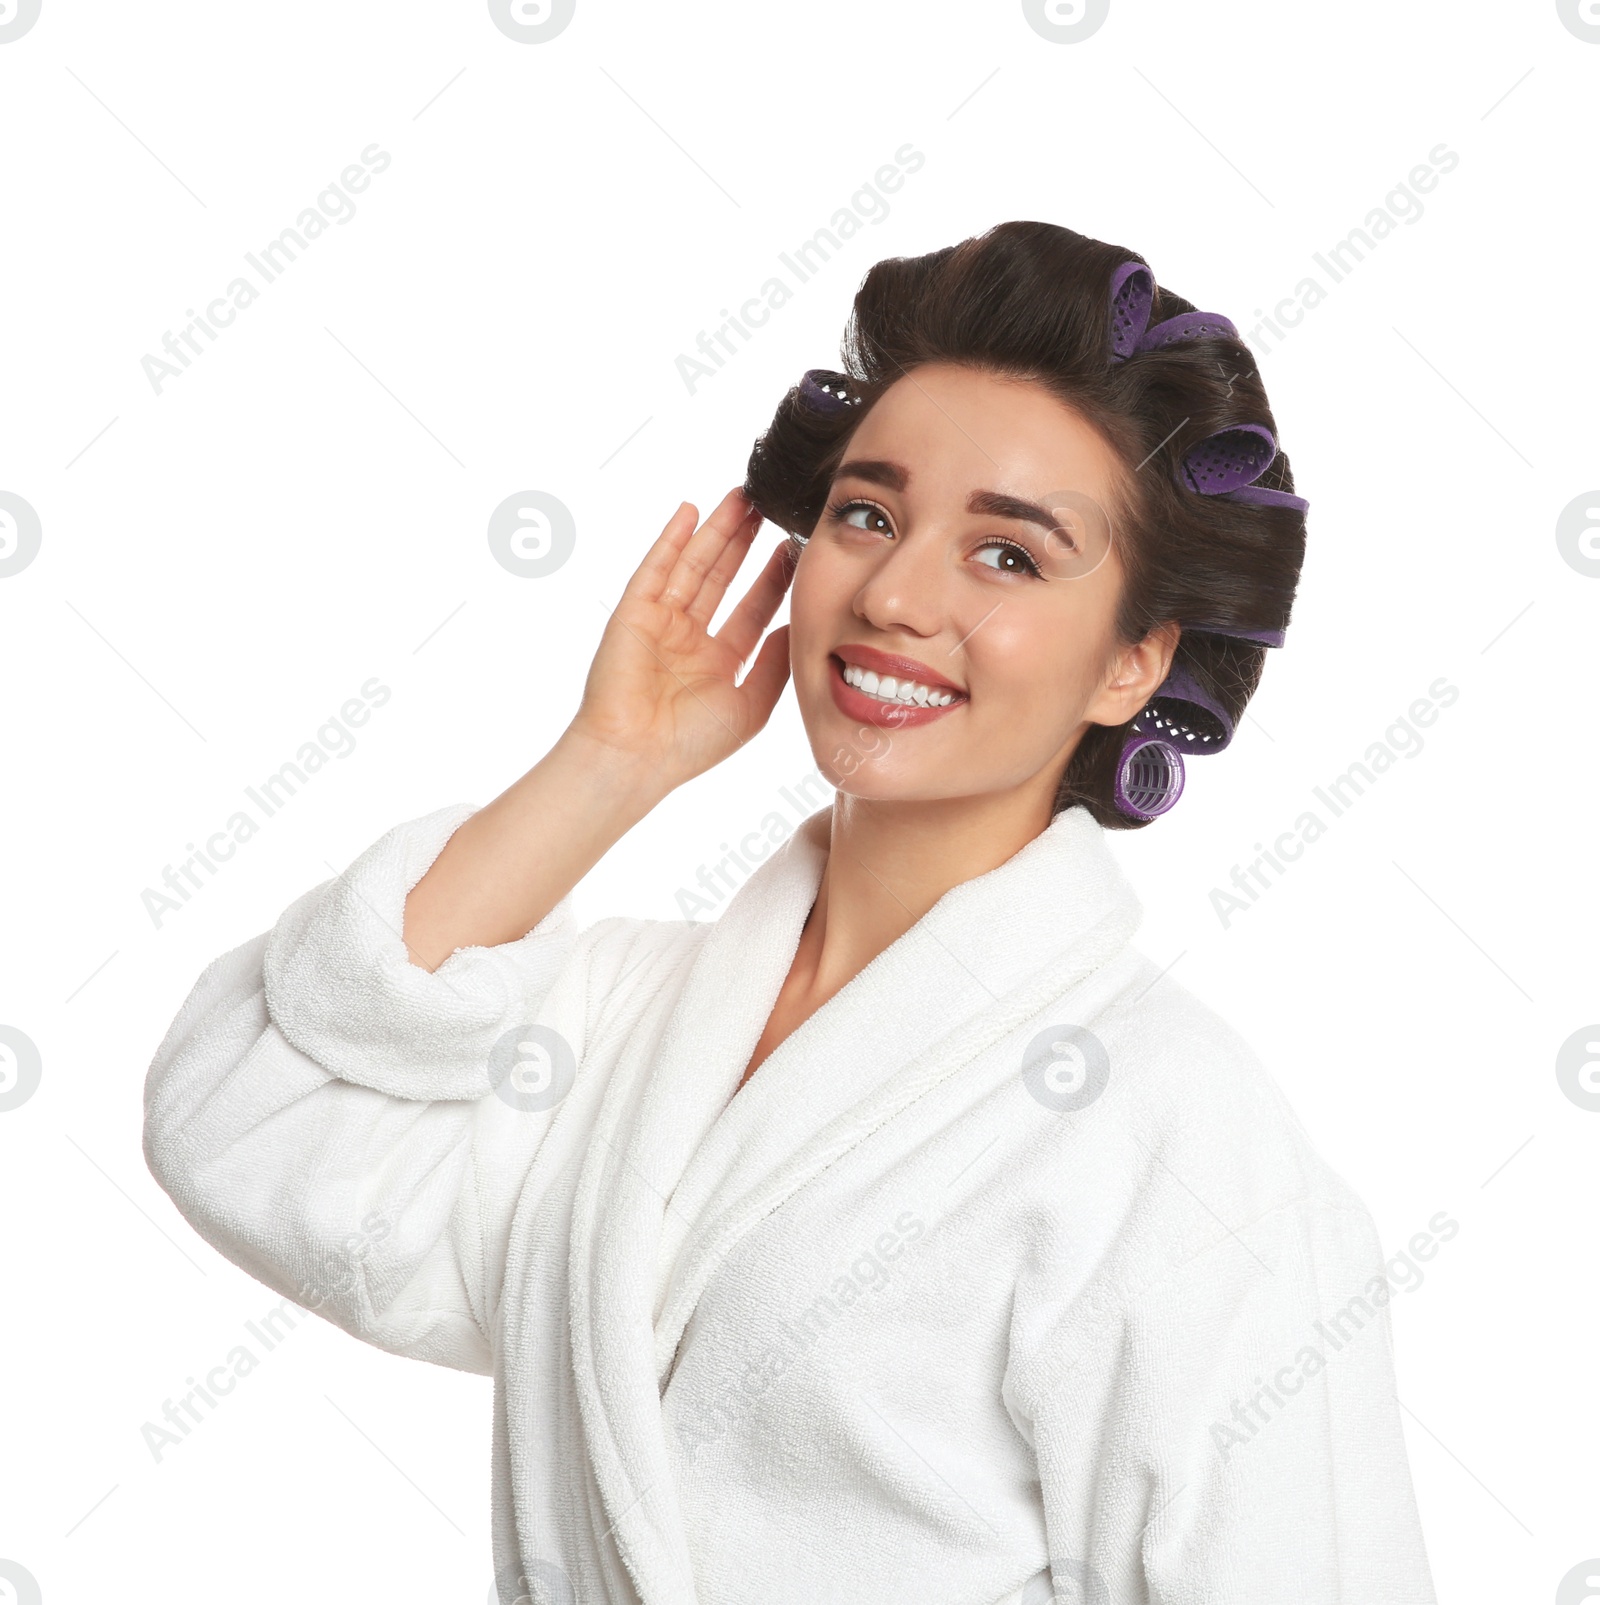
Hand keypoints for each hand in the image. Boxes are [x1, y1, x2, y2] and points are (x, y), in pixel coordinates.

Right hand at [567, 488, 793, 793]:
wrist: (637, 756)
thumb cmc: (692, 743)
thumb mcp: (752, 704)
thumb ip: (774, 663)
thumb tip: (795, 625)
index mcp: (718, 663)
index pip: (752, 610)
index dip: (773, 579)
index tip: (796, 550)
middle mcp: (689, 639)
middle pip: (723, 579)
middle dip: (745, 544)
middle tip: (769, 509)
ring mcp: (659, 623)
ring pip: (693, 567)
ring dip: (715, 532)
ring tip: (741, 498)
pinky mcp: (633, 613)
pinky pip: (654, 568)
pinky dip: (670, 540)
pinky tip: (689, 511)